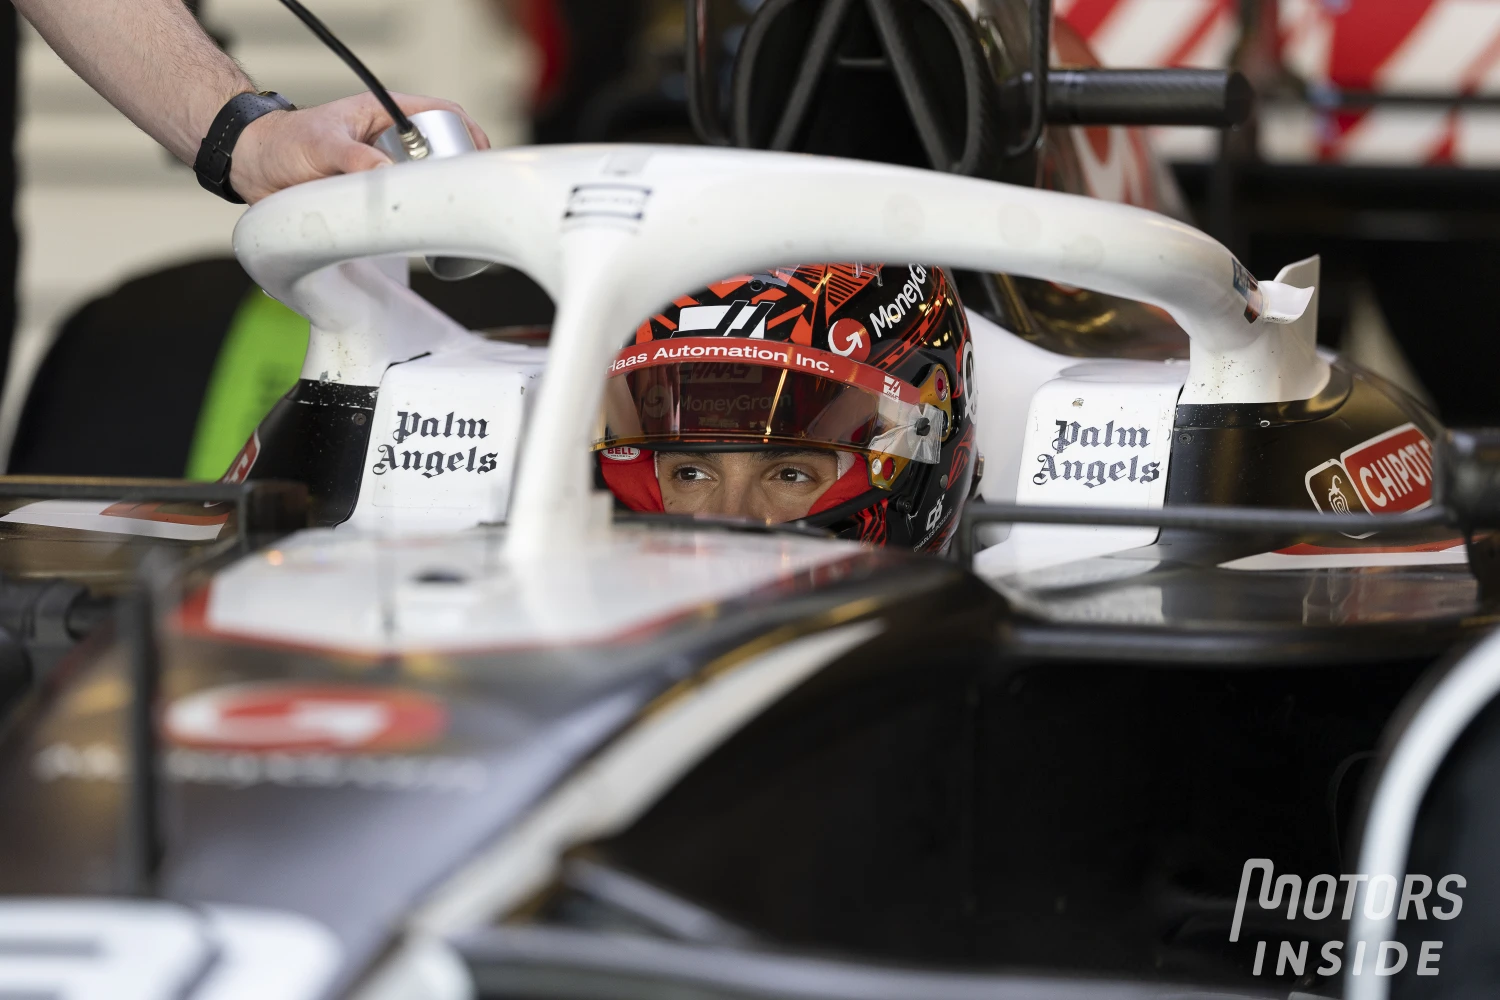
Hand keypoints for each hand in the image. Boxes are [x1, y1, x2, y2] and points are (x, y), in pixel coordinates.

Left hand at [227, 91, 489, 203]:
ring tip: (446, 214)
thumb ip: (355, 159)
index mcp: (385, 114)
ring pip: (425, 182)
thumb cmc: (283, 143)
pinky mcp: (375, 194)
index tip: (479, 156)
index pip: (442, 113)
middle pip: (442, 152)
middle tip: (463, 194)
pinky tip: (422, 228)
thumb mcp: (321, 145)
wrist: (253, 167)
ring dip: (435, 197)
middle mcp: (390, 140)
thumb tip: (389, 175)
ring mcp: (384, 167)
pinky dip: (416, 215)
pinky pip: (405, 204)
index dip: (468, 132)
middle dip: (456, 171)